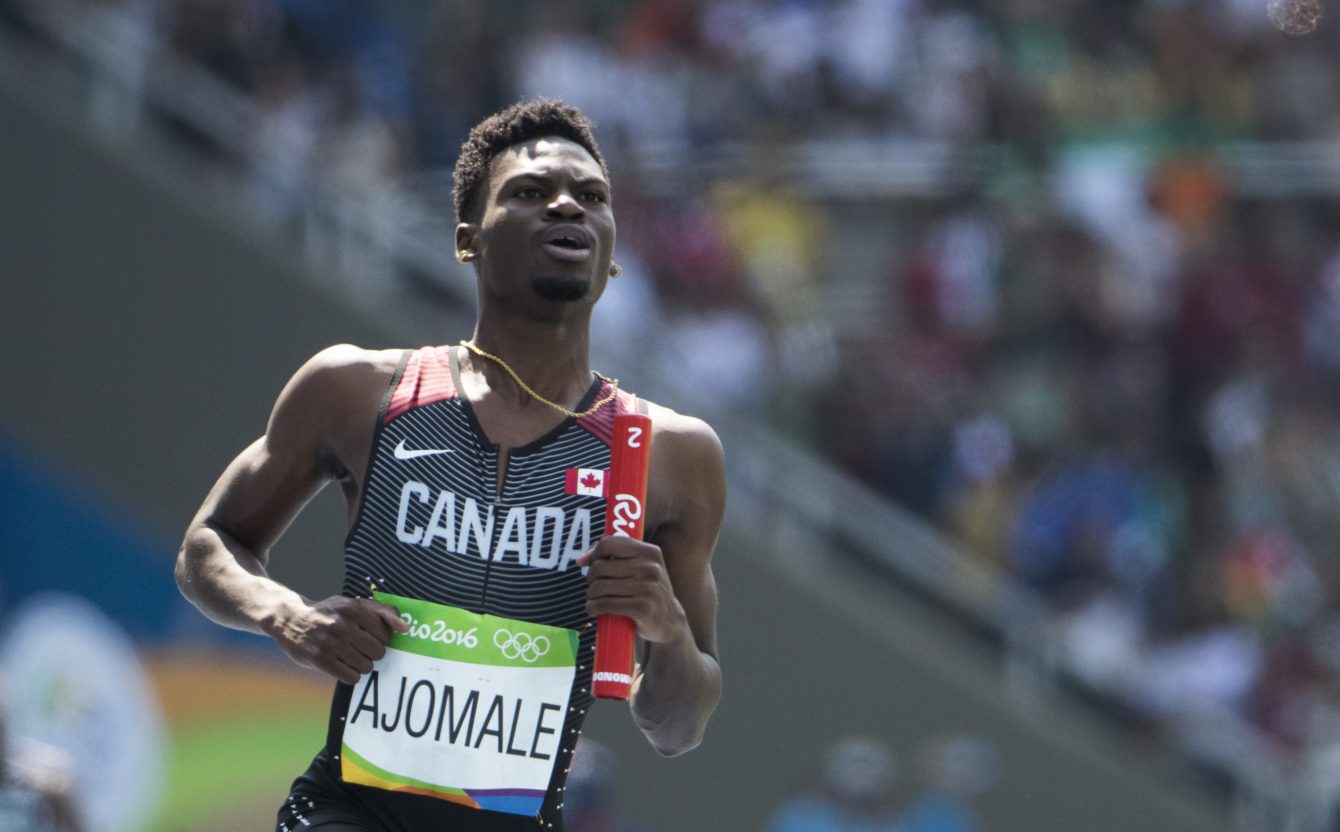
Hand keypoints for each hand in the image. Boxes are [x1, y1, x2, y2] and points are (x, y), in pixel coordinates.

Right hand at [268, 596, 409, 683]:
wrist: (291, 619)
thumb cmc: (329, 612)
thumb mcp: (354, 604)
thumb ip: (382, 612)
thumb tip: (406, 628)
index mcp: (354, 608)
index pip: (385, 633)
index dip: (379, 638)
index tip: (368, 636)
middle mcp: (342, 624)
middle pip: (378, 651)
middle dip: (372, 653)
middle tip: (359, 648)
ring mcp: (331, 643)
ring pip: (366, 666)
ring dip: (362, 665)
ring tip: (350, 656)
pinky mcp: (321, 659)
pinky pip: (352, 677)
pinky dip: (351, 675)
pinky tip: (343, 665)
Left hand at [577, 537, 687, 644]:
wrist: (669, 620)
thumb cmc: (646, 590)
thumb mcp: (640, 567)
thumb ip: (614, 554)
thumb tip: (582, 559)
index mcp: (650, 552)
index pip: (609, 544)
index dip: (593, 553)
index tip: (587, 562)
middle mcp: (650, 568)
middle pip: (600, 567)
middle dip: (590, 578)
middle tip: (593, 586)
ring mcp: (648, 588)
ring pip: (599, 587)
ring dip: (590, 595)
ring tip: (594, 598)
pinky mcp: (642, 608)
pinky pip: (605, 604)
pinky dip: (593, 607)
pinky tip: (595, 608)